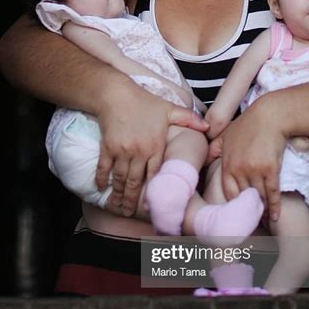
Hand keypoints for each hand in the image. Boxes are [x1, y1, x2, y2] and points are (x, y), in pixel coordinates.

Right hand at [96, 86, 207, 215]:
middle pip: (136, 182)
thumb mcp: (169, 109)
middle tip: (129, 212)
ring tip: (117, 206)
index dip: (154, 191)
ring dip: (118, 194)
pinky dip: (101, 179)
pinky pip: (104, 168)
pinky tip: (101, 188)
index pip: (156, 174)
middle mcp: (139, 152)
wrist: (116, 95)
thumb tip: (207, 125)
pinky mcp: (108, 148)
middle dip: (132, 200)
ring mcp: (122, 151)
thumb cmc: (144, 102)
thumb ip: (188, 119)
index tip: (152, 205)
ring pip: (121, 178)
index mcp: (156, 146)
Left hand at [208, 96, 287, 221]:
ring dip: (262, 211)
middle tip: (253, 220)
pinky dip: (274, 206)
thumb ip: (214, 149)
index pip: (228, 192)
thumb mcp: (226, 135)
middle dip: (248, 210)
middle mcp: (239, 169)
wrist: (270, 115)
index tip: (238, 212)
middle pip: (243, 197)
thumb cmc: (249, 124)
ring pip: (258, 197)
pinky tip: (275, 216)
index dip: (233, 204)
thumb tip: (204, 158)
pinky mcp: (270, 169)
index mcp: (227, 164)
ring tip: (265, 220)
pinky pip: (272, 192)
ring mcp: (255, 170)